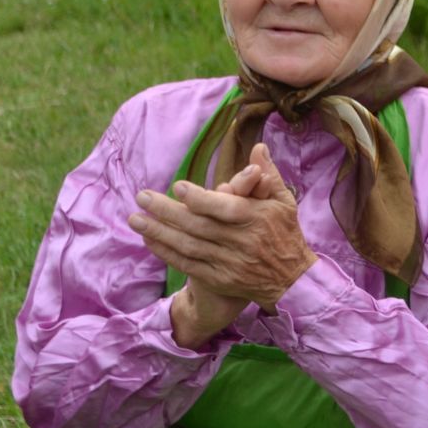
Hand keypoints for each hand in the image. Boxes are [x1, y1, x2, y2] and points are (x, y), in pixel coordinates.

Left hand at [129, 143, 317, 308]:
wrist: (292, 280)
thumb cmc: (285, 233)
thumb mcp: (284, 202)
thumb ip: (268, 175)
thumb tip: (258, 147)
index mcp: (258, 218)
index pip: (225, 208)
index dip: (200, 198)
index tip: (177, 187)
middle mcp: (242, 241)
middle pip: (199, 226)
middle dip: (167, 212)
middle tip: (142, 197)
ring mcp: (229, 263)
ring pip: (189, 246)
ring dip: (159, 233)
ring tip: (135, 219)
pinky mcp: (220, 279)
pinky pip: (188, 264)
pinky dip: (167, 253)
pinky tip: (150, 240)